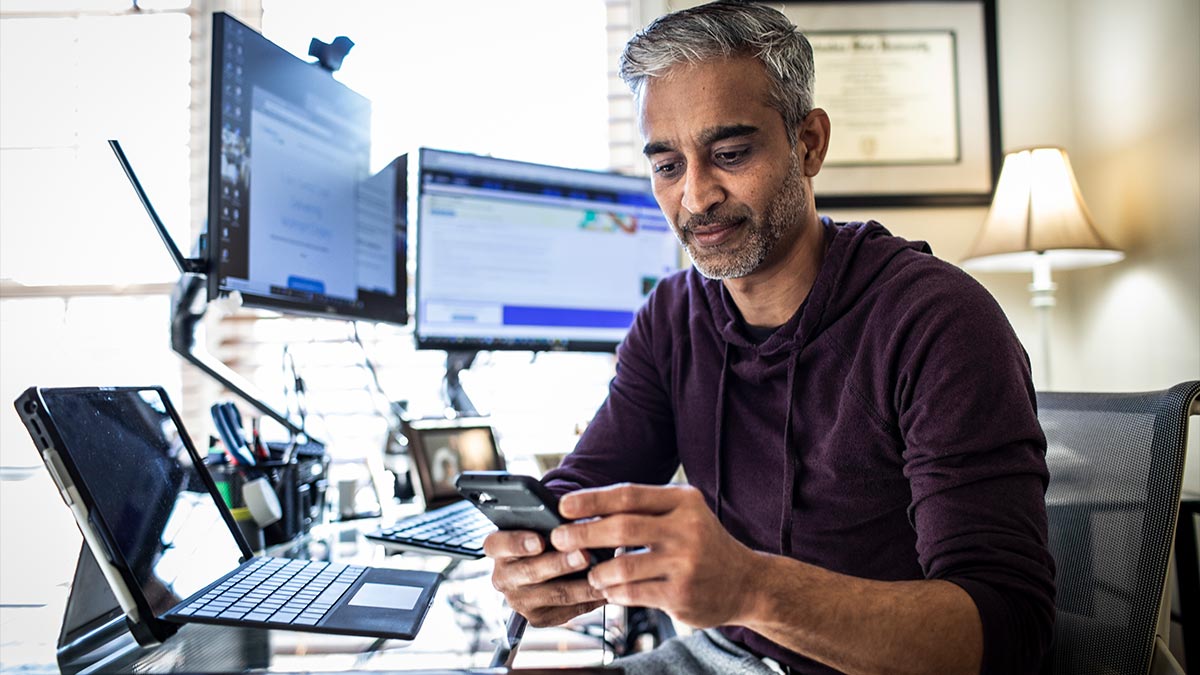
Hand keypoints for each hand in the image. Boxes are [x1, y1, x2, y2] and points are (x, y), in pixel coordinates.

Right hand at [482, 529, 606, 626]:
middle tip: (584, 554)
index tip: (539, 541)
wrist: (545, 561)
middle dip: (560, 564)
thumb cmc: (545, 533)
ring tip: (603, 574)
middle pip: (530, 572)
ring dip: (582, 585)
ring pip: (554, 594)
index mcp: (497, 548)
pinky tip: (606, 588)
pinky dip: (590, 599)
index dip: (517, 543)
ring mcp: (519, 601)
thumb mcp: (541, 521)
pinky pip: (568, 610)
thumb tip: (576, 520)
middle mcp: (503, 577)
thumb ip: (552, 521)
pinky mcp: (538, 618)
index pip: (497, 544)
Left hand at [551, 483, 759, 627]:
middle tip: (559, 539)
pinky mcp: (681, 594)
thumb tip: (587, 511)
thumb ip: (645, 510)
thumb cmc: (703, 544)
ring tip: (590, 573)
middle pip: (622, 528)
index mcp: (684, 501)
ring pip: (623, 566)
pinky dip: (614, 592)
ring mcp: (685, 563)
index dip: (591, 500)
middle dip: (583, 533)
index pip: (629, 495)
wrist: (746, 582)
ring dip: (597, 570)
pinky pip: (633, 593)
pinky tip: (610, 590)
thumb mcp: (684, 514)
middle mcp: (687, 529)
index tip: (563, 506)